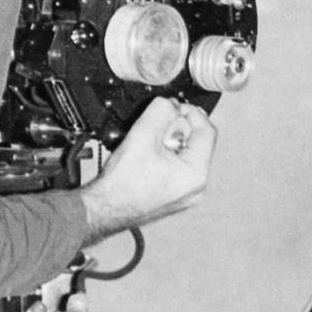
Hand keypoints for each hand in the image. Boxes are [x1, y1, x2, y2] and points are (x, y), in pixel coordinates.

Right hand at [80, 97, 217, 242]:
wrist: (104, 208)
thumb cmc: (122, 183)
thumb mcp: (142, 134)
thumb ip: (160, 111)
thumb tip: (170, 103)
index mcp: (196, 174)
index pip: (207, 131)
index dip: (190, 112)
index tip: (174, 106)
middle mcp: (196, 188)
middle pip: (196, 143)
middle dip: (176, 129)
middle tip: (156, 127)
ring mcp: (185, 195)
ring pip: (185, 156)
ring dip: (169, 142)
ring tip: (148, 145)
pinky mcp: (173, 198)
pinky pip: (177, 169)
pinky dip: (165, 157)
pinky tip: (147, 158)